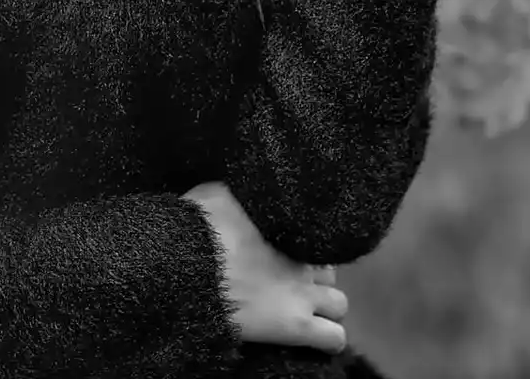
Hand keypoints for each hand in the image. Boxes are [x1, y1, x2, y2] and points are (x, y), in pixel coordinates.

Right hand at [181, 181, 347, 353]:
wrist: (189, 268)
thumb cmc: (199, 231)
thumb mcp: (217, 195)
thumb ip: (239, 196)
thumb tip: (244, 190)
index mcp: (287, 230)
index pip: (316, 238)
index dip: (304, 250)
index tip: (289, 255)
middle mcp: (303, 261)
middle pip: (331, 272)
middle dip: (318, 279)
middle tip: (295, 286)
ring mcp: (303, 295)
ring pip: (340, 304)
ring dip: (326, 308)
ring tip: (304, 315)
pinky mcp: (297, 327)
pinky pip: (334, 339)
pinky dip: (329, 339)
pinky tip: (317, 340)